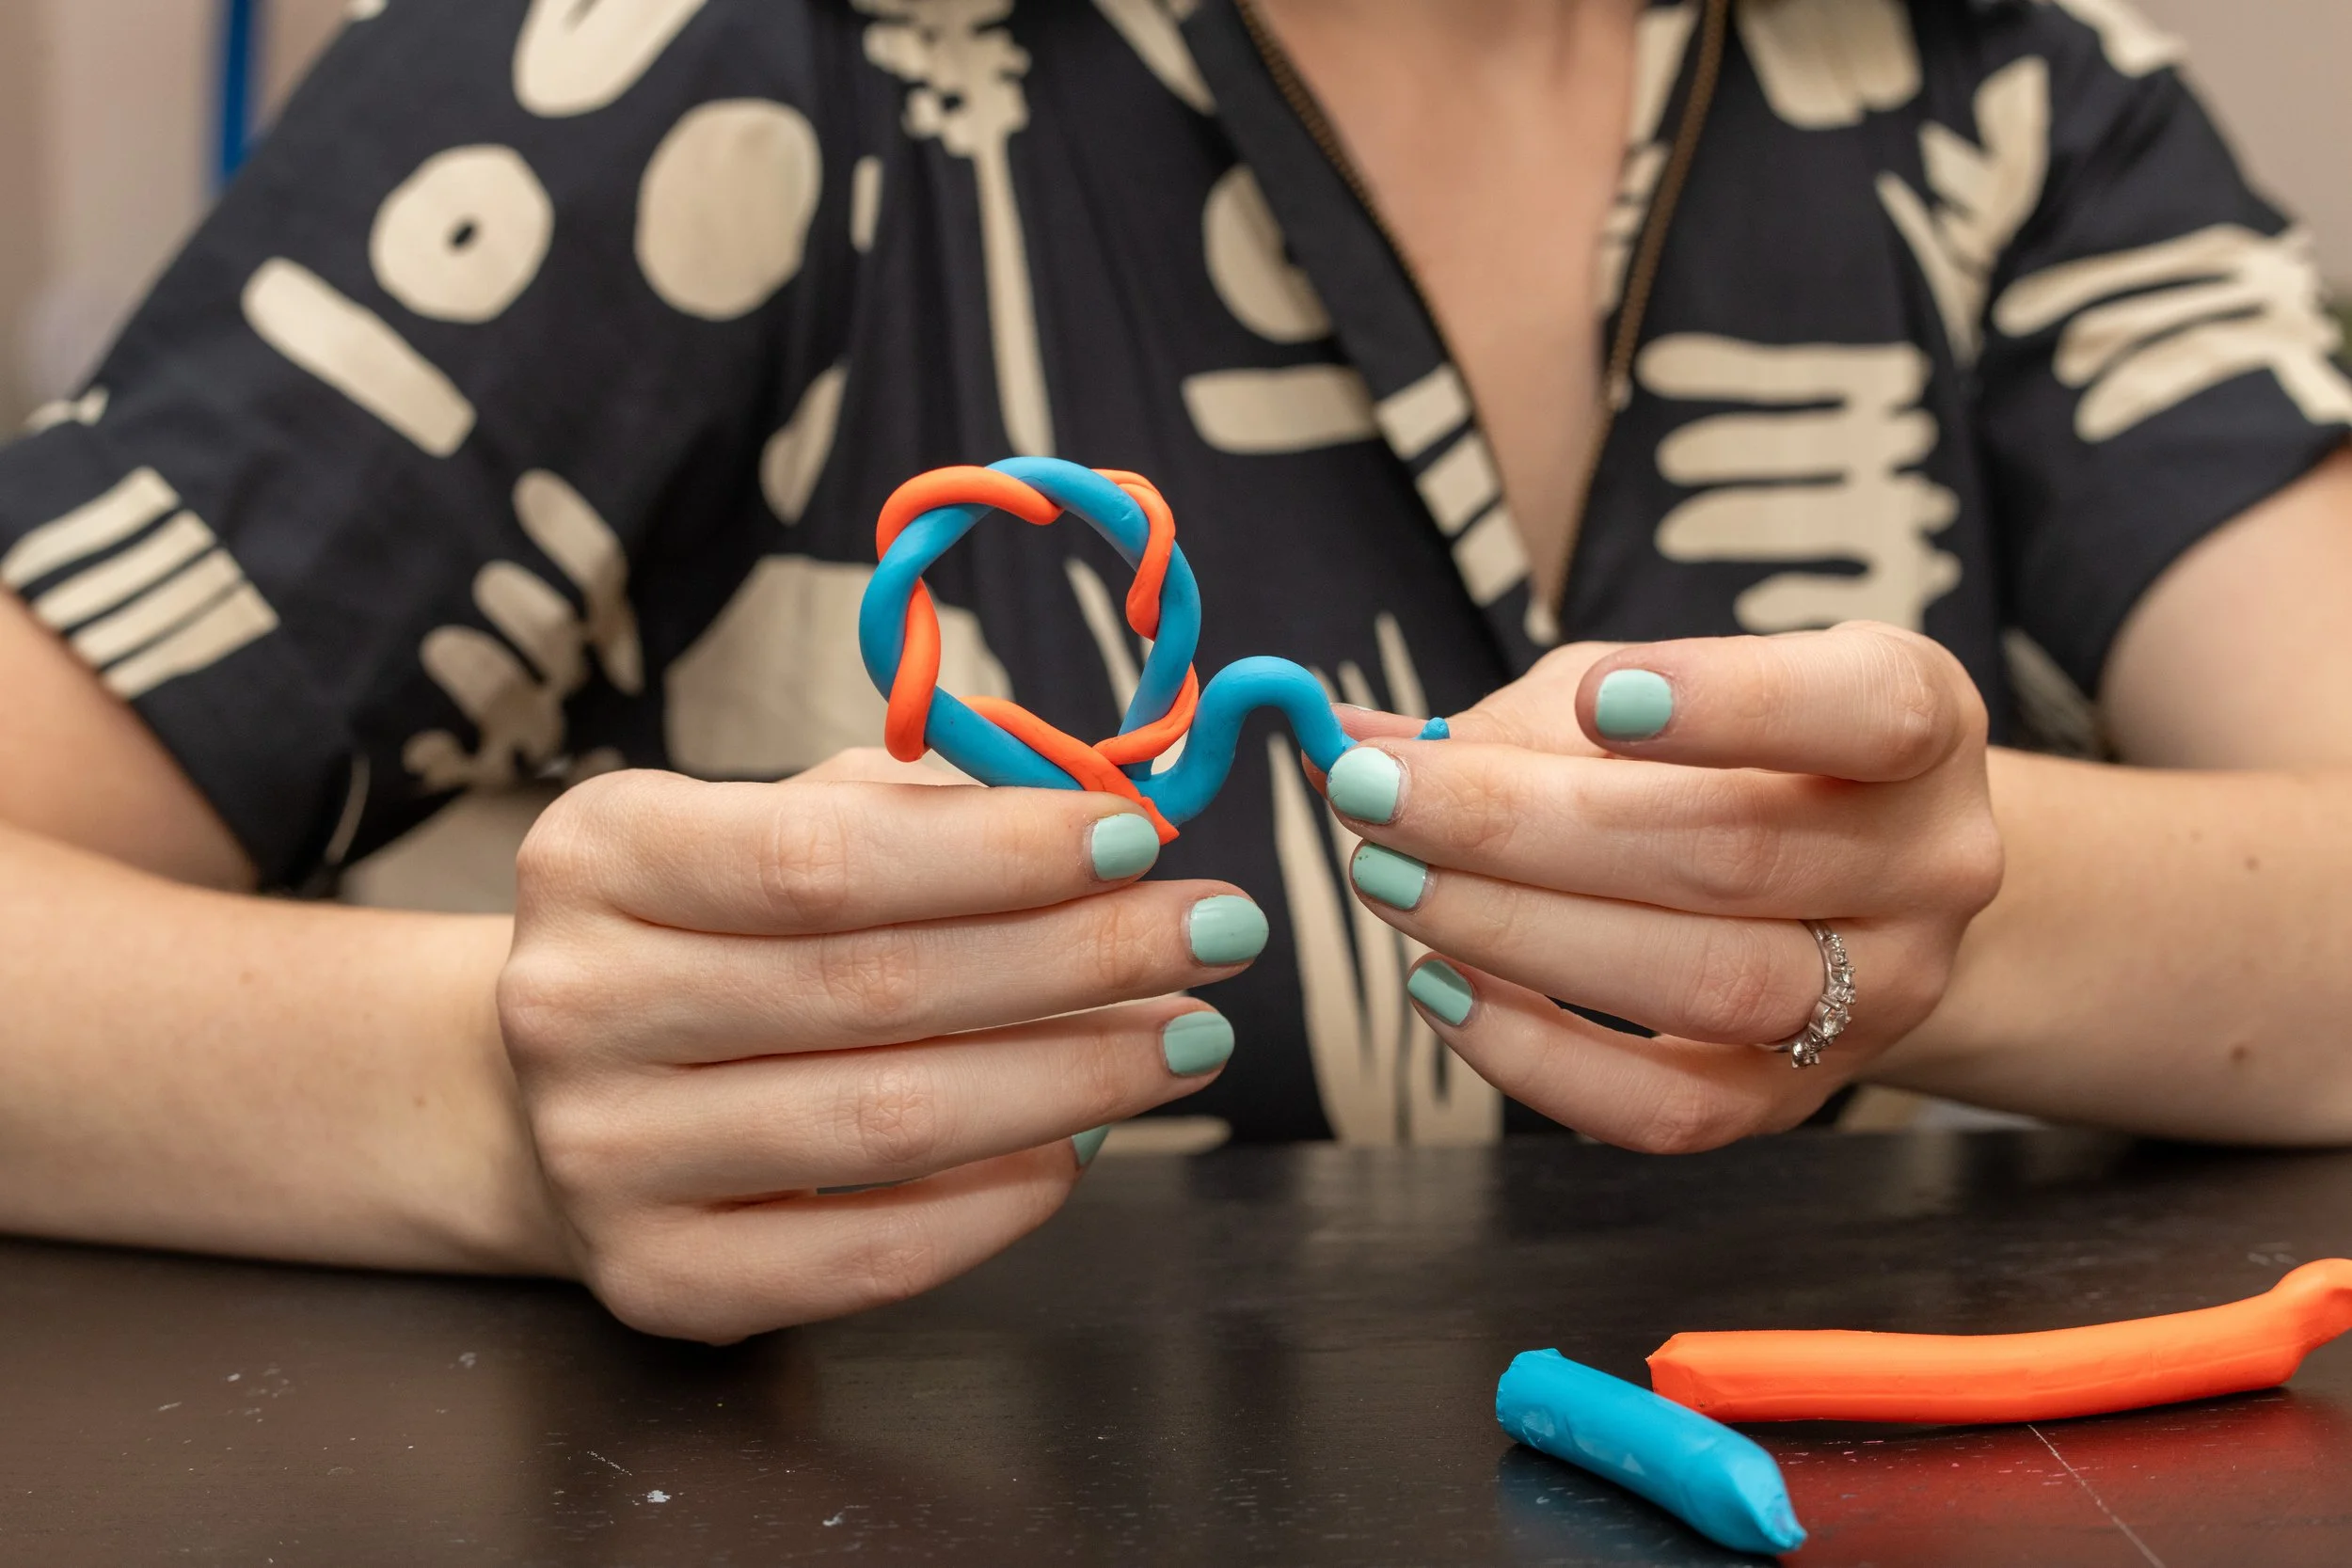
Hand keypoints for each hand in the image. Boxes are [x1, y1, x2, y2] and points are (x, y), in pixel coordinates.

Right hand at [498, 750, 1266, 1341]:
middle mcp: (575, 1006)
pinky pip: (871, 1252)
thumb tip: (1105, 817)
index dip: (998, 852)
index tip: (1138, 839)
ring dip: (1075, 1076)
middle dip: (1080, 956)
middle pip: (875, 987)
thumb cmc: (711, 930)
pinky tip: (1087, 1143)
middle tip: (1219, 933)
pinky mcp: (658, 1279)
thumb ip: (918, 810)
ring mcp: (604, 1157)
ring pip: (890, 1123)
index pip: (821, 855)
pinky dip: (1003, 1200)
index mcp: (599, 854)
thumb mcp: (773, 823)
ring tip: (1188, 1035)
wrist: (558, 1087)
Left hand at [1323, 623, 2002, 1150]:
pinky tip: (1441, 987)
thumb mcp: (1656, 694)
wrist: (1855, 892)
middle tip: (1380, 795)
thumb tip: (1355, 740)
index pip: (1866, 709)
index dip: (1732, 703)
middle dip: (1528, 826)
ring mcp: (1879, 996)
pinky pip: (1669, 1109)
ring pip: (1707, 982)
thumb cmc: (1732, 762)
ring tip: (1393, 881)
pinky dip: (1537, 1056)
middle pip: (1737, 854)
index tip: (1597, 698)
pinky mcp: (1797, 1096)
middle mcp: (1928, 863)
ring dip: (1520, 933)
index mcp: (1916, 722)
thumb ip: (1518, 719)